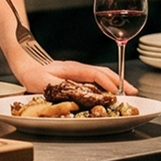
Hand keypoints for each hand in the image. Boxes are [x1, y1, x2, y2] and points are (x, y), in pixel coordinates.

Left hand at [17, 59, 136, 95]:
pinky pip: (97, 77)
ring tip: (128, 91)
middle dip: (120, 82)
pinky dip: (108, 83)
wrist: (27, 66)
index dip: (108, 84)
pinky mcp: (79, 75)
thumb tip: (80, 94)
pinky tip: (112, 90)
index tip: (117, 93)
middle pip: (105, 72)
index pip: (96, 75)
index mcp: (74, 69)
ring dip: (117, 82)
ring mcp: (80, 70)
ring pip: (103, 74)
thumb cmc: (34, 76)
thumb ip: (63, 88)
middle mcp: (79, 68)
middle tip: (133, 92)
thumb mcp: (46, 83)